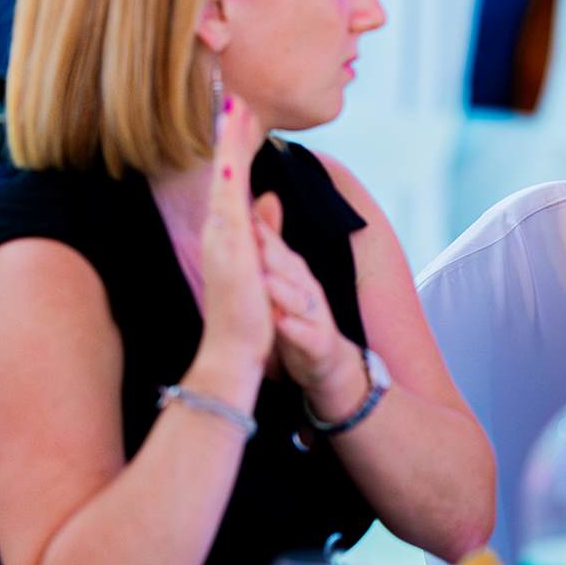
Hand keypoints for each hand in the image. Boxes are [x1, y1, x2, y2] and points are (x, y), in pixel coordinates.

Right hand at [193, 95, 277, 381]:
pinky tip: (233, 156)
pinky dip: (230, 180)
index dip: (234, 143)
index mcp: (227, 230)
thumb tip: (268, 199)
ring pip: (223, 179)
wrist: (231, 349)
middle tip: (232, 93)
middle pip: (223, 169)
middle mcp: (220, 228)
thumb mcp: (259, 260)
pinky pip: (228, 208)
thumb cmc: (246, 310)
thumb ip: (262, 228)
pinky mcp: (229, 250)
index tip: (237, 110)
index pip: (231, 177)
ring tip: (233, 106)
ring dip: (227, 144)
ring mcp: (221, 237)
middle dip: (227, 131)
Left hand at [249, 194, 364, 418]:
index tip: (239, 212)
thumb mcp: (282, 279)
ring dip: (283, 290)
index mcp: (294, 273)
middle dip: (272, 252)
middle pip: (290, 268)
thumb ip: (271, 244)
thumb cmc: (296, 316)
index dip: (260, 230)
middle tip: (251, 237)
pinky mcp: (318, 342)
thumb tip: (260, 203)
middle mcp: (306, 288)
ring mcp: (314, 315)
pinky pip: (307, 335)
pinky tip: (282, 323)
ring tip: (265, 281)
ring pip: (300, 299)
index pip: (276, 248)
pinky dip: (294, 329)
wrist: (325, 361)